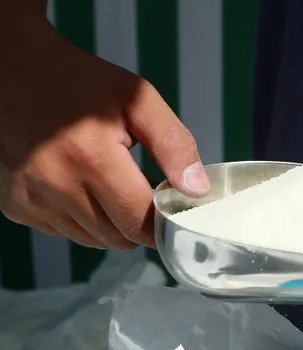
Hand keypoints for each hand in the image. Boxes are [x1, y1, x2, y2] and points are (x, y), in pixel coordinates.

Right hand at [0, 7, 207, 248]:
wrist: (13, 68)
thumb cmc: (80, 81)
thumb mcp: (138, 99)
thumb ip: (174, 144)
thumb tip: (196, 190)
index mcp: (90, 158)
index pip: (140, 223)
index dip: (163, 219)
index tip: (169, 202)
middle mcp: (54, 185)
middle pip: (119, 238)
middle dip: (139, 222)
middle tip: (141, 188)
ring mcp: (30, 199)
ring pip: (93, 240)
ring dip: (111, 223)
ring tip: (109, 183)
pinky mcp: (14, 206)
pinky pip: (64, 232)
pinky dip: (81, 219)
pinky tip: (80, 185)